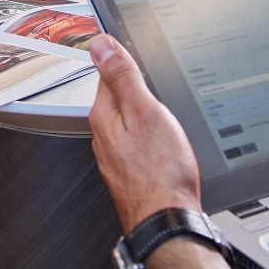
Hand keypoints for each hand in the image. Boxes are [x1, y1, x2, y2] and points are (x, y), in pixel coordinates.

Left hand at [88, 33, 201, 227]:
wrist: (167, 223)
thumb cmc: (160, 174)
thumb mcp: (146, 112)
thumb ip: (123, 77)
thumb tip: (100, 44)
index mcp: (104, 117)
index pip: (106, 75)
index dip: (124, 61)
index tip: (136, 54)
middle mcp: (104, 137)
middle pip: (118, 99)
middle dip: (136, 90)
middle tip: (158, 84)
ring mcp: (117, 157)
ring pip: (129, 123)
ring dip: (143, 114)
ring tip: (163, 113)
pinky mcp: (131, 173)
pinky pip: (138, 145)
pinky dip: (150, 137)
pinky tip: (164, 143)